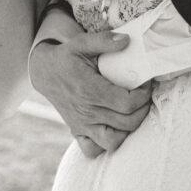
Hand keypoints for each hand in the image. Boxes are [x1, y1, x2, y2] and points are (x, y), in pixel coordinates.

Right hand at [29, 30, 152, 156]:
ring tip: (133, 111)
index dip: (143, 95)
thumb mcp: (82, 42)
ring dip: (129, 129)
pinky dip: (107, 143)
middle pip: (127, 122)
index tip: (146, 83)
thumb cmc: (66, 57)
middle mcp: (86, 112)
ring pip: (113, 141)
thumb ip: (104, 41)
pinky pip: (93, 150)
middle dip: (143, 109)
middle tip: (144, 95)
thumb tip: (127, 40)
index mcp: (90, 90)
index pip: (127, 103)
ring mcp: (81, 125)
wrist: (44, 73)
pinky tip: (115, 127)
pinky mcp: (77, 132)